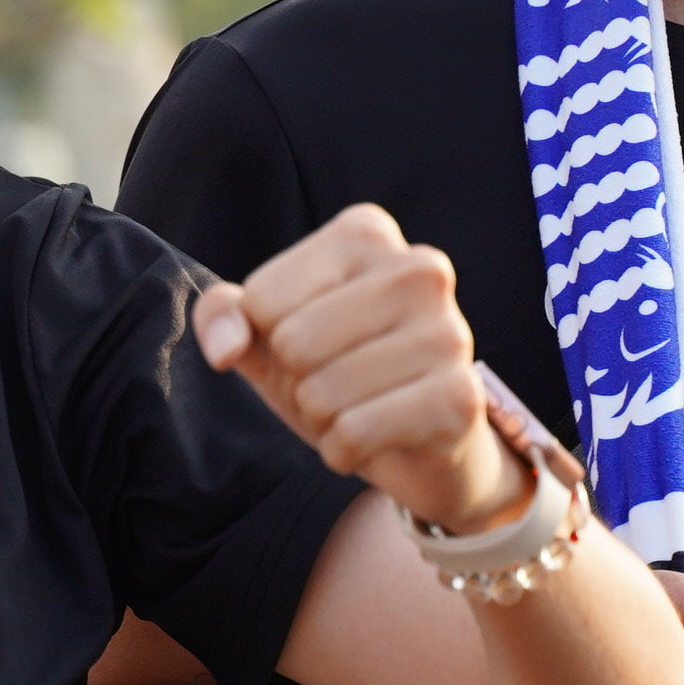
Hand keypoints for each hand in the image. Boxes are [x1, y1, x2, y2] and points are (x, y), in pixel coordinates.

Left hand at [197, 206, 524, 535]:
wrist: (423, 441)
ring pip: (321, 395)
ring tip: (357, 409)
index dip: (269, 339)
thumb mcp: (268, 333)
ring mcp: (448, 331)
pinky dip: (343, 451)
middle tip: (335, 384)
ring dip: (321, 421)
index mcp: (367, 233)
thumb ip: (224, 315)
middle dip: (296, 383)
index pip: (262, 299)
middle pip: (291, 344)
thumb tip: (224, 350)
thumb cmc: (338, 370)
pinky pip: (354, 434)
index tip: (313, 344)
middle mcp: (419, 268)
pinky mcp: (459, 397)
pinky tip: (374, 441)